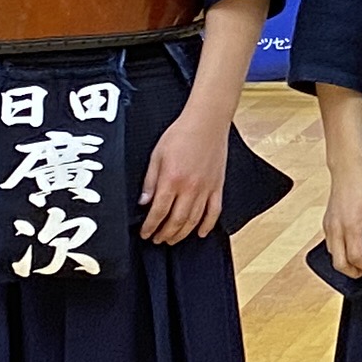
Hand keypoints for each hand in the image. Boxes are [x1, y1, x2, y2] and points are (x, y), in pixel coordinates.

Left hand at [138, 110, 227, 246]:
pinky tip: (200, 233)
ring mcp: (206, 189)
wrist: (207, 122)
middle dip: (164, 234)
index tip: (145, 233)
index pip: (158, 212)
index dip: (150, 226)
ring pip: (193, 220)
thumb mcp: (156, 155)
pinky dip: (207, 225)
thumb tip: (143, 202)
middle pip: (176, 221)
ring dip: (181, 234)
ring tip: (172, 239)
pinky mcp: (217, 187)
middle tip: (156, 239)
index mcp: (172, 180)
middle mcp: (190, 188)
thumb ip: (150, 181)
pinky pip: (214, 212)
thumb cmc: (180, 134)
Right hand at [322, 154, 361, 280]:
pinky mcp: (326, 222)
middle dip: (354, 272)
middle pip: (340, 264)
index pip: (355, 258)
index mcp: (350, 225)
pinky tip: (354, 243)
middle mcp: (336, 228)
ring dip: (347, 262)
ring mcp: (329, 226)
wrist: (348, 169)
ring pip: (333, 256)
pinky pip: (331, 245)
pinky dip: (341, 251)